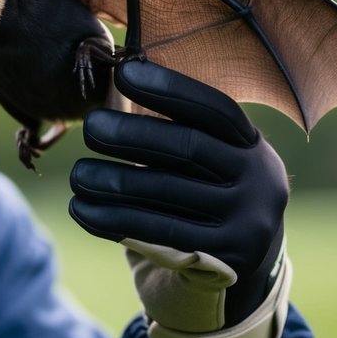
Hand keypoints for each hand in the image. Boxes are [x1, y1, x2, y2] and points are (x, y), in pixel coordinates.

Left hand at [68, 59, 291, 337]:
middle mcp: (259, 180)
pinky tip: (81, 208)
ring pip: (167, 195)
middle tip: (89, 125)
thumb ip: (174, 125)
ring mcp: (245, 222)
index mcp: (252, 144)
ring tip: (77, 175)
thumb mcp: (209, 156)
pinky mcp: (223, 260)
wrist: (244, 263)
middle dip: (133, 135)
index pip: (214, 109)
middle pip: (189, 148)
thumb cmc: (206, 190)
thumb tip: (118, 73)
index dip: (170, 89)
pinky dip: (112, 220)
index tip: (123, 73)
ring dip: (112, 182)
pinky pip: (157, 235)